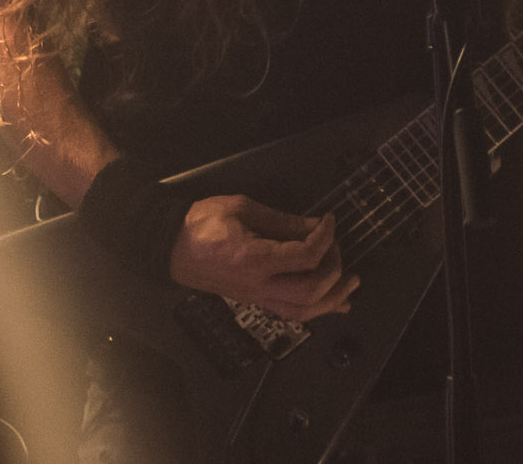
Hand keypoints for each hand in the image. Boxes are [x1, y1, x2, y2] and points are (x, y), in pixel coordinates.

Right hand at [167, 195, 356, 319]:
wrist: (171, 248)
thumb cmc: (203, 223)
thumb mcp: (242, 209)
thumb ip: (283, 221)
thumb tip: (316, 225)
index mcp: (255, 260)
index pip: (305, 256)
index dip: (326, 237)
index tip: (329, 220)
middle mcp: (259, 286)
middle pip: (310, 292)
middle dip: (334, 270)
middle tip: (337, 247)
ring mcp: (257, 298)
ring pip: (303, 312)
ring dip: (333, 298)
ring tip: (352, 282)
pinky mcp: (255, 301)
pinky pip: (291, 313)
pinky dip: (318, 309)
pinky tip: (337, 304)